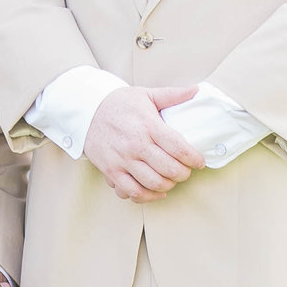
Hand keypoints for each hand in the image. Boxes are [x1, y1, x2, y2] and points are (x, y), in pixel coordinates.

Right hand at [86, 85, 205, 202]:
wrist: (87, 111)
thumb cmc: (119, 104)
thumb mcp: (146, 94)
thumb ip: (173, 95)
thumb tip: (196, 90)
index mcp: (148, 125)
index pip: (178, 148)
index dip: (194, 158)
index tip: (199, 162)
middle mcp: (136, 144)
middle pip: (169, 169)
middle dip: (183, 174)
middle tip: (186, 171)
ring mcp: (122, 159)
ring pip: (153, 183)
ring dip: (168, 186)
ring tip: (171, 180)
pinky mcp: (111, 171)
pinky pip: (132, 192)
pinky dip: (148, 197)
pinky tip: (156, 192)